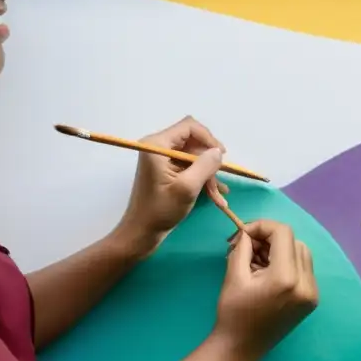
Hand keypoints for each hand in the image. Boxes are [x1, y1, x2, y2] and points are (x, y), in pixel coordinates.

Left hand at [115, 116, 229, 256]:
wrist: (140, 234)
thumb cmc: (160, 211)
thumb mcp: (187, 188)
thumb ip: (205, 165)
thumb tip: (218, 151)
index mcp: (158, 145)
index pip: (189, 127)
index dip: (208, 138)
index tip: (221, 156)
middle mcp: (159, 147)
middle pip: (193, 142)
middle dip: (209, 161)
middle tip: (220, 180)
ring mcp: (163, 159)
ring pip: (195, 157)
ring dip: (208, 174)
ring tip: (218, 195)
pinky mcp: (166, 171)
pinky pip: (190, 168)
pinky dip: (202, 179)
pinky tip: (216, 196)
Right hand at [213, 220, 318, 358]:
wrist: (240, 349)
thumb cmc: (233, 313)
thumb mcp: (234, 274)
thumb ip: (243, 246)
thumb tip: (249, 231)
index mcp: (286, 277)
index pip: (283, 233)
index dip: (262, 227)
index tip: (243, 234)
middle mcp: (306, 284)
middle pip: (293, 241)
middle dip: (270, 239)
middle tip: (247, 249)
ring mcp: (312, 293)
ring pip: (301, 253)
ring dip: (280, 250)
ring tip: (256, 261)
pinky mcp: (312, 300)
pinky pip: (304, 269)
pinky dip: (288, 263)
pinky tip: (268, 273)